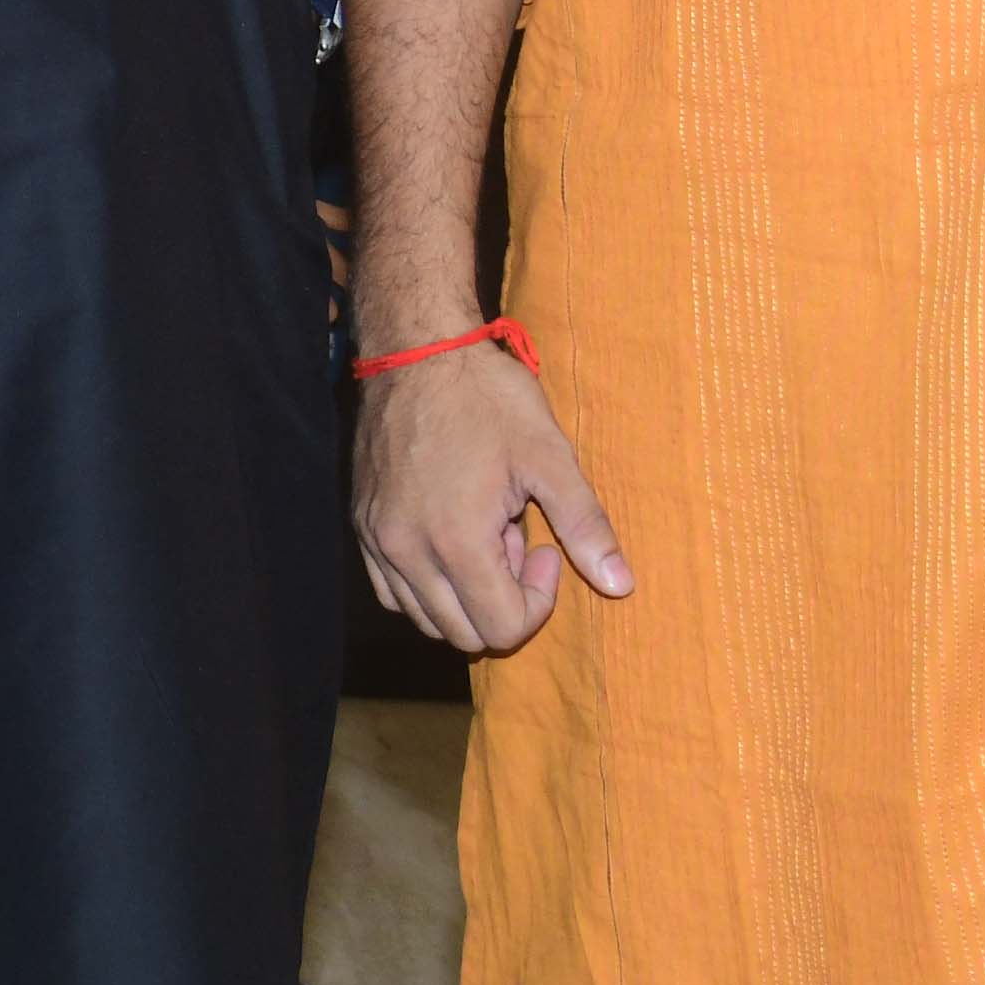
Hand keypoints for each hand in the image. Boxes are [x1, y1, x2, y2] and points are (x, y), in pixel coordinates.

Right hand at [354, 339, 628, 654]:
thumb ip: (585, 526)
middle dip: (503, 602)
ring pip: (424, 618)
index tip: (546, 549)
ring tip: (484, 539)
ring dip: (465, 597)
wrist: (416, 350)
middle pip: (464, 634)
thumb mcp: (549, 456)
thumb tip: (621, 585)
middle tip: (516, 543)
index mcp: (457, 541)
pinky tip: (449, 543)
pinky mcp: (363, 524)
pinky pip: (390, 590)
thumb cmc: (487, 398)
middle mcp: (408, 551)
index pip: (502, 628)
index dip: (539, 602)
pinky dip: (425, 588)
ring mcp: (378, 539)